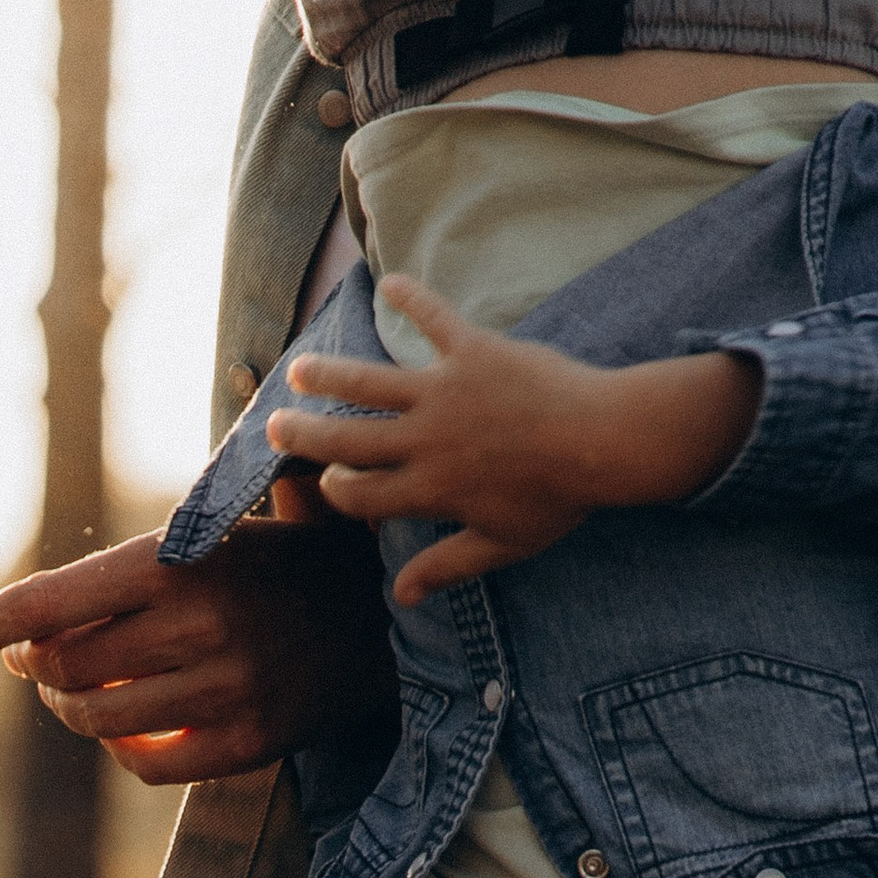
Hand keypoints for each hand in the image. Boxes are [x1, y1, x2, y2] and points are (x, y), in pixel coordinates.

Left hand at [0, 495, 396, 782]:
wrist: (384, 615)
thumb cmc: (275, 565)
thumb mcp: (211, 534)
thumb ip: (123, 574)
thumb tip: (26, 631)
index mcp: (182, 562)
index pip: (61, 599)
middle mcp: (201, 626)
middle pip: (69, 666)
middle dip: (39, 665)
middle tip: (38, 657)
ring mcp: (228, 689)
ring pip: (100, 720)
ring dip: (73, 710)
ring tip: (79, 691)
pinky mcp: (250, 741)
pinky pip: (149, 765)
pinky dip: (122, 750)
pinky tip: (127, 727)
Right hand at [269, 275, 759, 603]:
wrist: (601, 440)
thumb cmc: (556, 499)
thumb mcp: (501, 544)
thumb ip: (446, 565)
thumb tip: (402, 595)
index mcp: (428, 490)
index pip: (359, 494)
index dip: (336, 490)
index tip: (330, 481)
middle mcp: (425, 441)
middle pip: (346, 439)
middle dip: (304, 434)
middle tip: (275, 425)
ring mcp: (445, 392)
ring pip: (370, 382)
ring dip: (329, 374)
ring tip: (301, 369)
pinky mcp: (473, 351)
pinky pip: (433, 318)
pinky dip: (411, 298)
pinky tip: (387, 282)